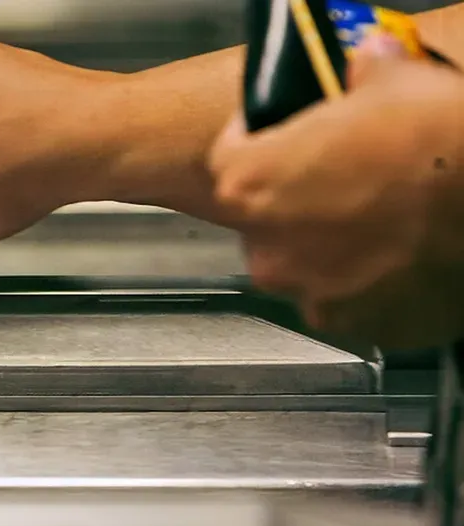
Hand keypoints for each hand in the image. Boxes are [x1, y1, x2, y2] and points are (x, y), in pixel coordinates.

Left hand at [209, 34, 463, 348]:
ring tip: (372, 222)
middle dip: (293, 200)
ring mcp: (309, 292)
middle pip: (262, 218)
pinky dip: (362, 285)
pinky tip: (394, 258)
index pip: (227, 158)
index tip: (273, 134)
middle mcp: (267, 246)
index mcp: (250, 181)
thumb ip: (361, 75)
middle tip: (338, 180)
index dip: (254, 141)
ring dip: (325, 247)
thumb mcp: (392, 81)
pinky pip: (344, 302)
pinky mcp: (354, 323)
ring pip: (302, 264)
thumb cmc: (436, 139)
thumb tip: (367, 63)